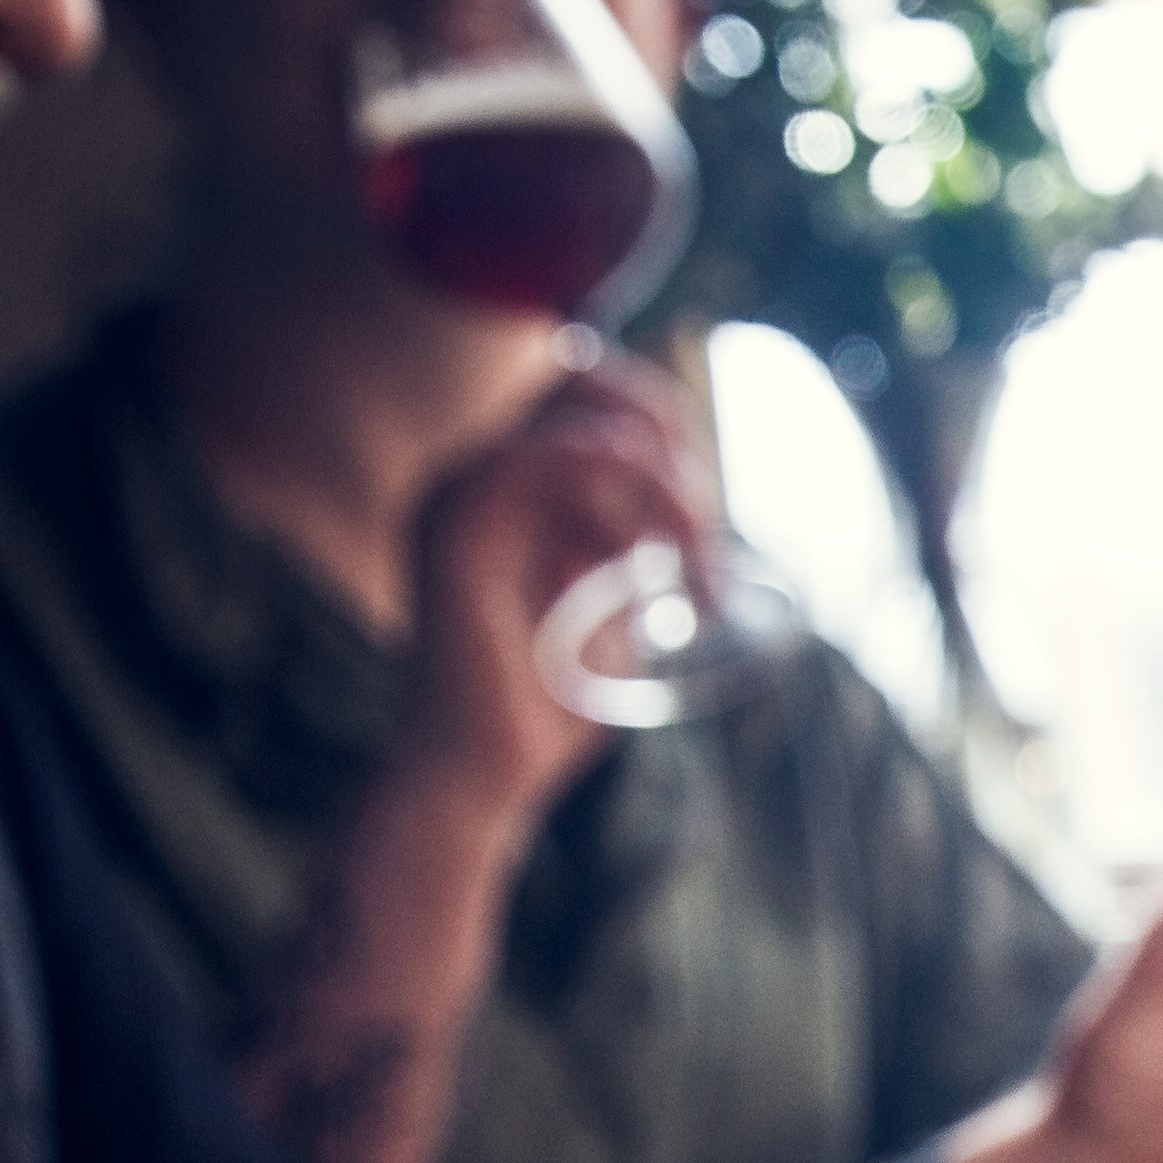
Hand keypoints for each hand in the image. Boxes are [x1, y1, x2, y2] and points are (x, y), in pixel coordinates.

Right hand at [393, 358, 711, 818]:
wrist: (482, 782)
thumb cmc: (545, 712)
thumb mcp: (613, 613)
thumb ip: (636, 555)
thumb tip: (696, 514)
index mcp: (502, 488)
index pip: (589, 395)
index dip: (665, 431)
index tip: (707, 528)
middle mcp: (472, 476)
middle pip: (584, 380)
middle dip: (671, 439)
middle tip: (708, 536)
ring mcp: (455, 493)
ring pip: (577, 417)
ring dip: (661, 480)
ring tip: (696, 560)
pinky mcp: (454, 527)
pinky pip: (536, 455)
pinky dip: (618, 482)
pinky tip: (658, 544)